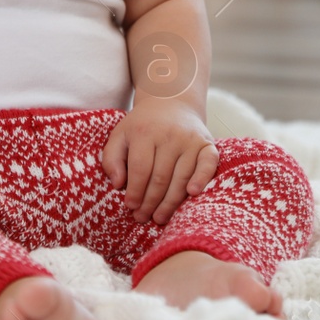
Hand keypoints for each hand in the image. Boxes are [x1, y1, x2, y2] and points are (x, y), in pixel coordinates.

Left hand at [101, 101, 217, 226]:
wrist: (170, 101)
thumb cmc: (142, 126)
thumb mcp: (119, 135)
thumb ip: (111, 158)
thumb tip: (117, 184)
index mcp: (144, 132)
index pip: (140, 169)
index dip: (135, 191)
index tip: (130, 207)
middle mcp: (169, 135)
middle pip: (160, 177)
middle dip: (150, 202)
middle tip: (142, 217)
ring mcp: (190, 139)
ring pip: (181, 177)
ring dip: (170, 202)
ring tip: (159, 217)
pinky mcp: (207, 144)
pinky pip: (208, 164)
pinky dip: (202, 179)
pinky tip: (192, 194)